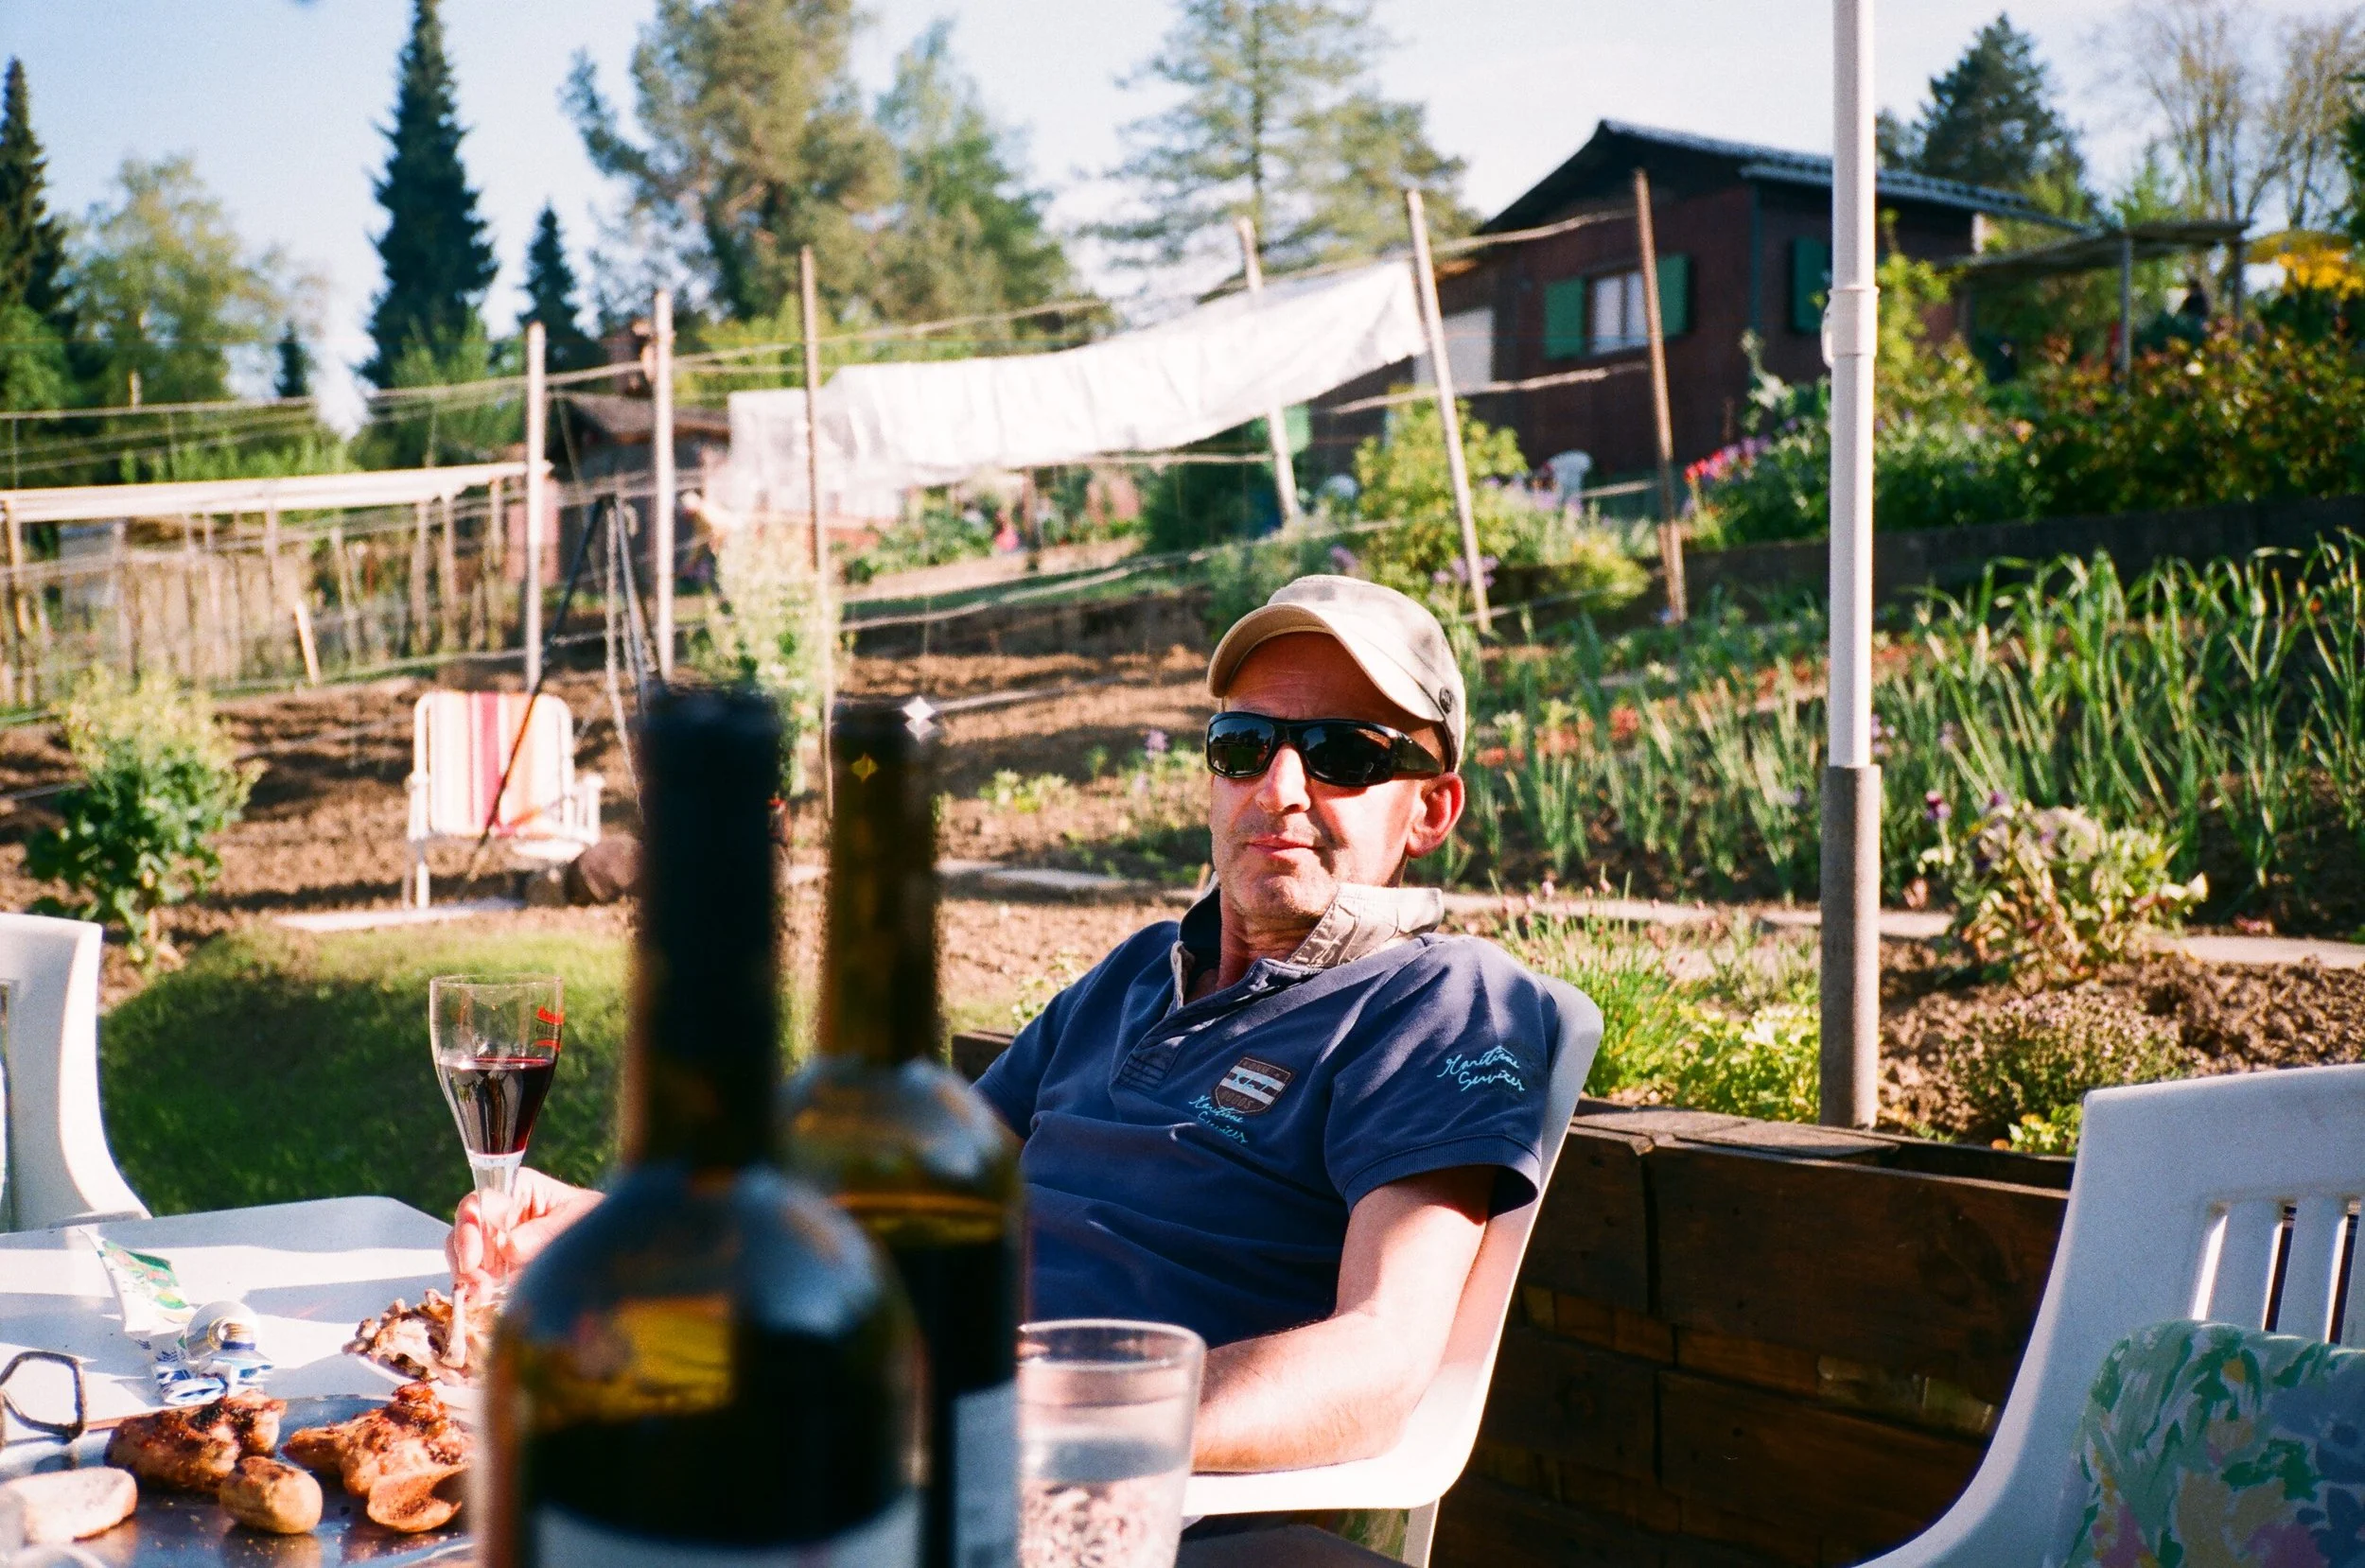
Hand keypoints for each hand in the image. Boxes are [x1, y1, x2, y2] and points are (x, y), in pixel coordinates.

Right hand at [447, 1169, 600, 1296]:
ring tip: (482, 1295)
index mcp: (519, 1189)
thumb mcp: (577, 1219)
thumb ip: (544, 1231)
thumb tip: (509, 1246)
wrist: (612, 1243)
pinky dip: (475, 1289)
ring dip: (468, 1276)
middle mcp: (502, 1214)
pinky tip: (483, 1301)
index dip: (470, 1227)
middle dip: (465, 1257)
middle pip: (466, 1229)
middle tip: (477, 1284)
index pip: (481, 1201)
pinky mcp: (500, 1269)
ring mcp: (498, 1242)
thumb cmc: (596, 1220)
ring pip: (465, 1255)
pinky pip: (476, 1277)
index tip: (474, 1258)